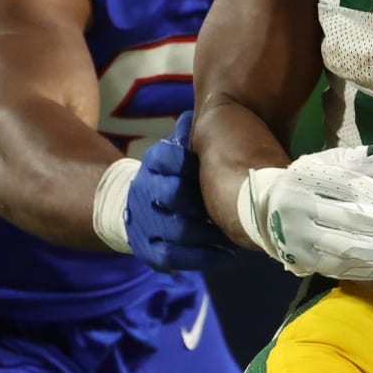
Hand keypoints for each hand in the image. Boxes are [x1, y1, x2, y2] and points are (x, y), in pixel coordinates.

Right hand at [124, 112, 237, 271]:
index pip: (164, 155)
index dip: (188, 160)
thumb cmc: (175, 175)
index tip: (213, 165)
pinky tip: (228, 254)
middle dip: (203, 200)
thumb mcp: (181, 149)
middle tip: (232, 204)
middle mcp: (144, 191)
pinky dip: (204, 257)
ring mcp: (144, 223)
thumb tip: (205, 115)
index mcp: (153, 162)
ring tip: (237, 232)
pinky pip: (174, 257)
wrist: (135, 207)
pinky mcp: (149, 250)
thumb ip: (194, 136)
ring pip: (176, 229)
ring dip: (210, 232)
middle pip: (171, 194)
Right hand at [236, 144, 372, 281]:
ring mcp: (297, 238)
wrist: (263, 210)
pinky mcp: (299, 261)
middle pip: (349, 219)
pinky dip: (366, 271)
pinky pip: (337, 268)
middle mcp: (298, 208)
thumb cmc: (304, 182)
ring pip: (345, 249)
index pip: (348, 187)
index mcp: (305, 179)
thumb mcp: (322, 164)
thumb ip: (354, 159)